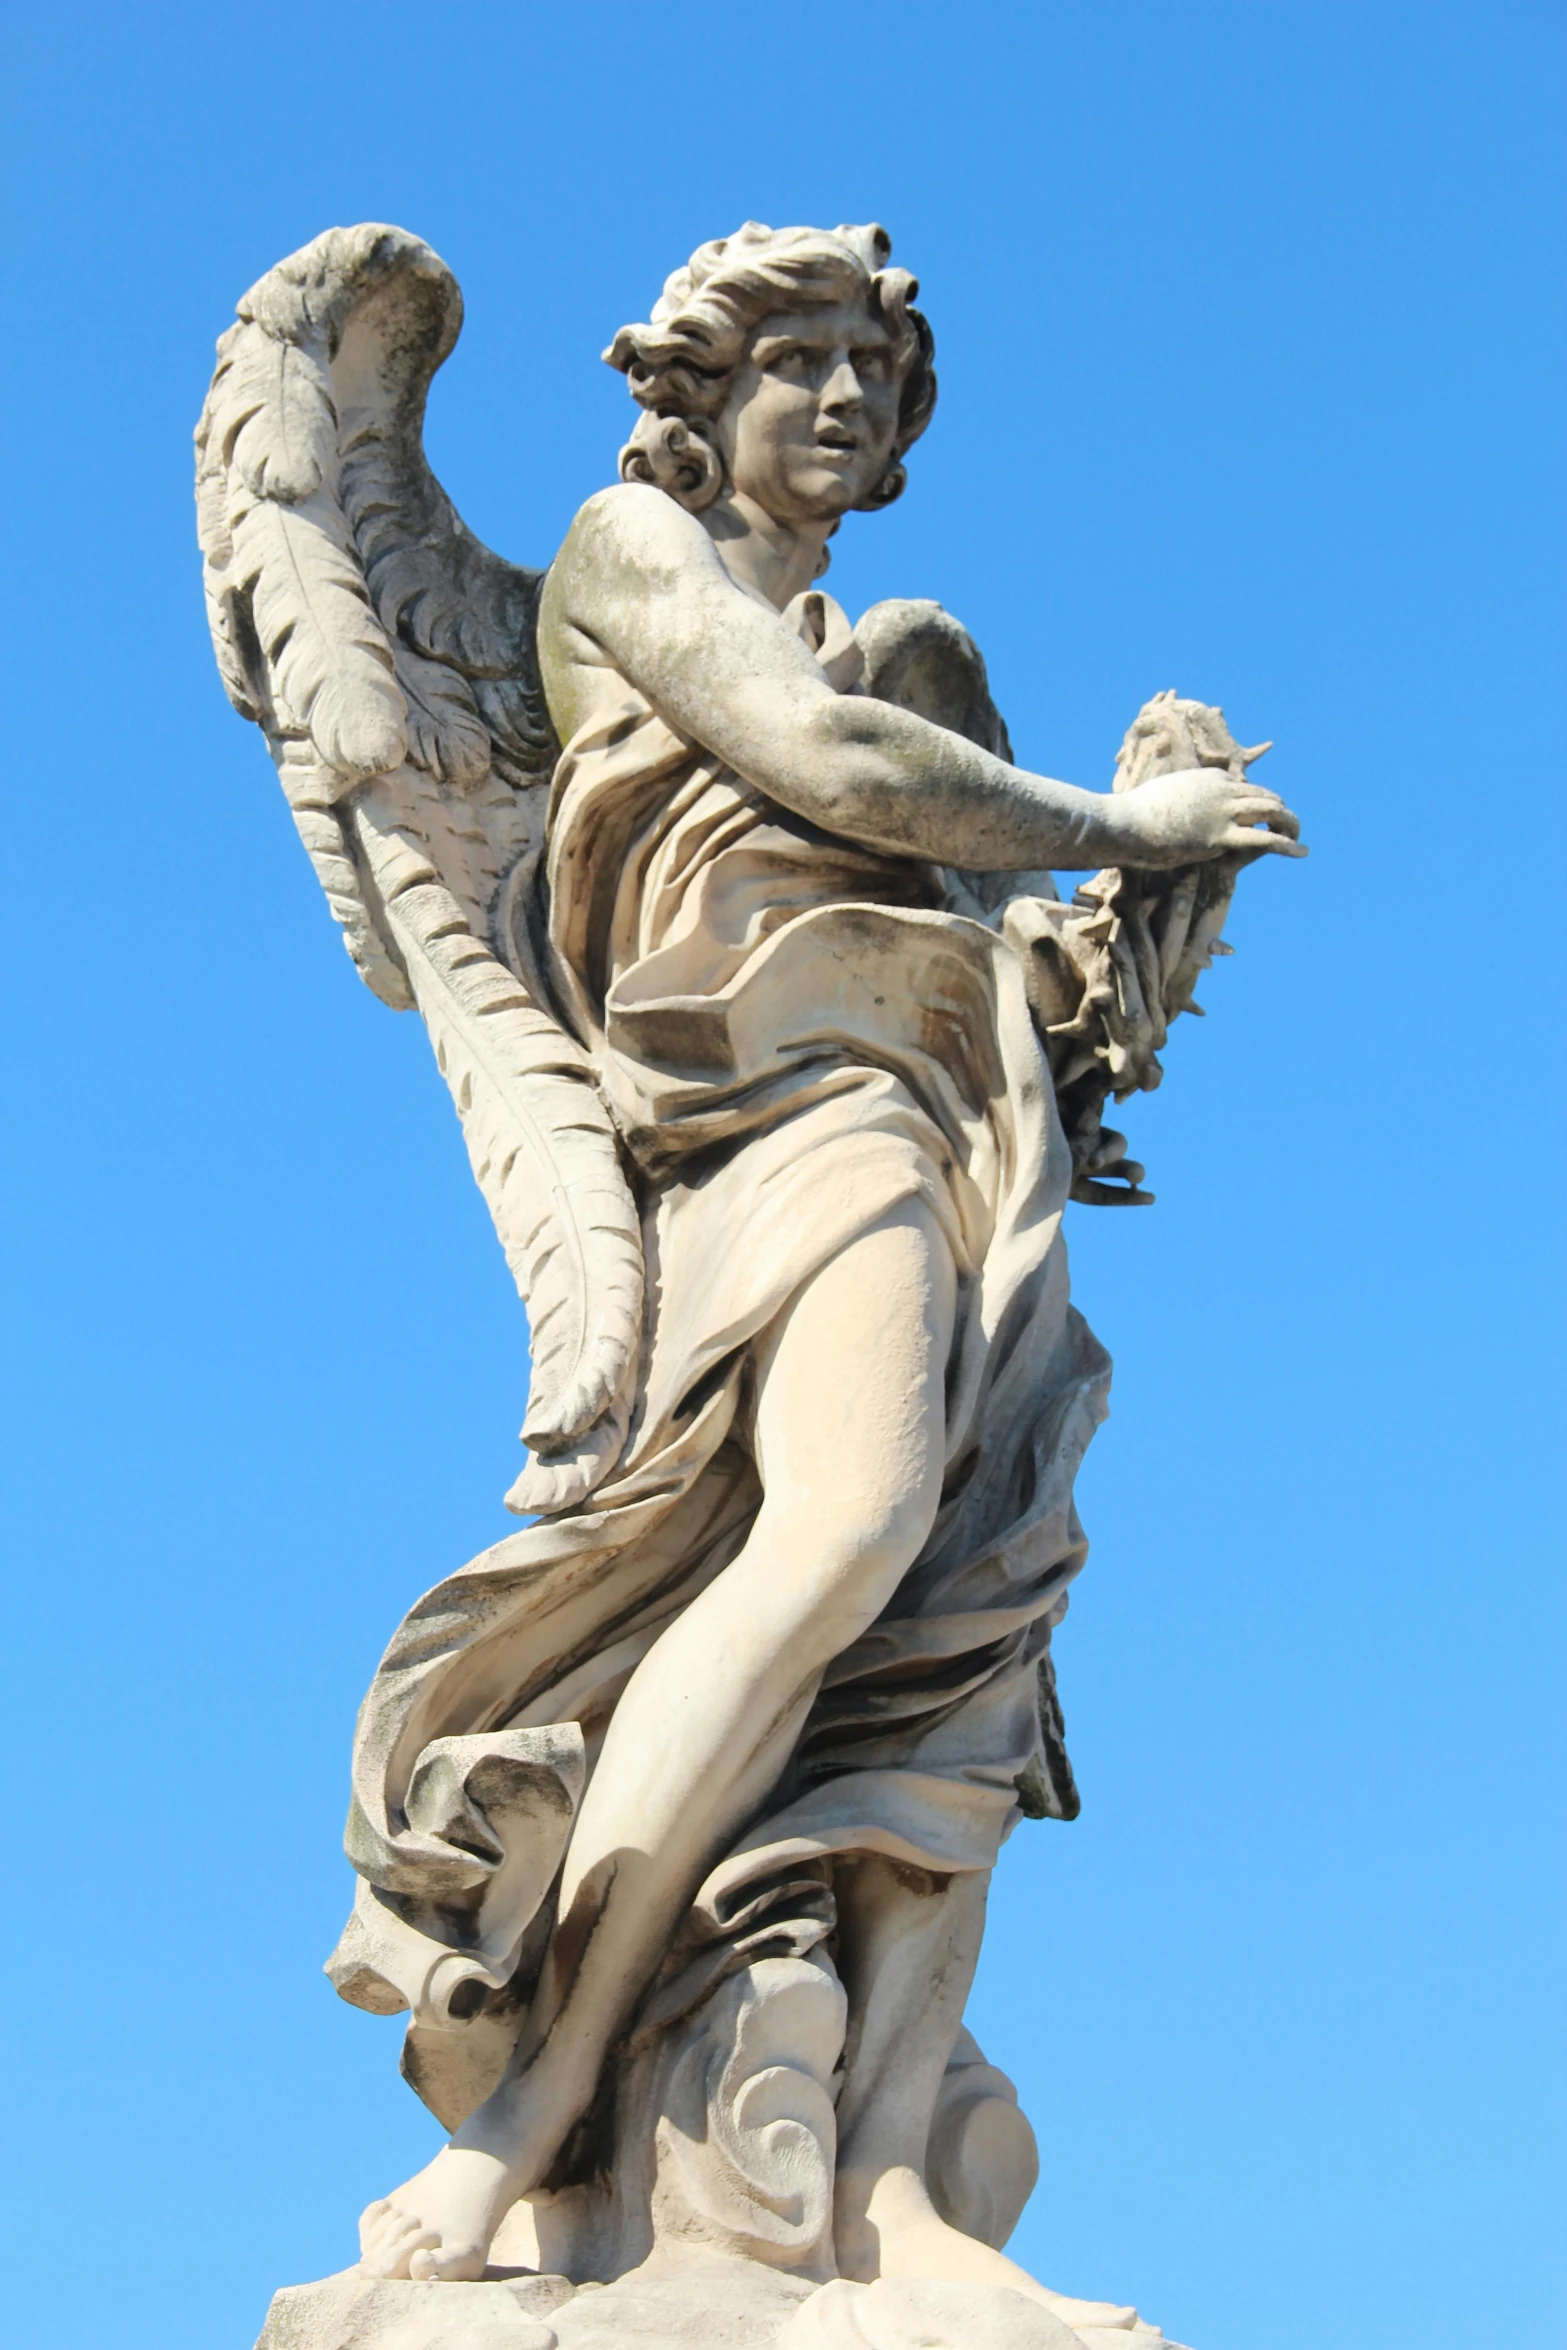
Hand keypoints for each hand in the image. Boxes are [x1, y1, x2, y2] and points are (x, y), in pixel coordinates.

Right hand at [1107, 766, 1305, 868]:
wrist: (1125, 823)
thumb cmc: (1134, 814)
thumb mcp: (1159, 798)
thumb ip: (1176, 800)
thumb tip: (1174, 813)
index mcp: (1208, 778)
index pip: (1243, 787)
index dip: (1255, 803)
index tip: (1260, 817)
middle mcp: (1221, 790)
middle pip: (1264, 795)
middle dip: (1280, 810)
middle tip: (1288, 825)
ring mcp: (1222, 812)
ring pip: (1272, 811)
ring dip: (1290, 824)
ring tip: (1299, 837)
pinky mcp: (1220, 836)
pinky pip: (1264, 839)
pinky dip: (1287, 845)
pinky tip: (1301, 852)